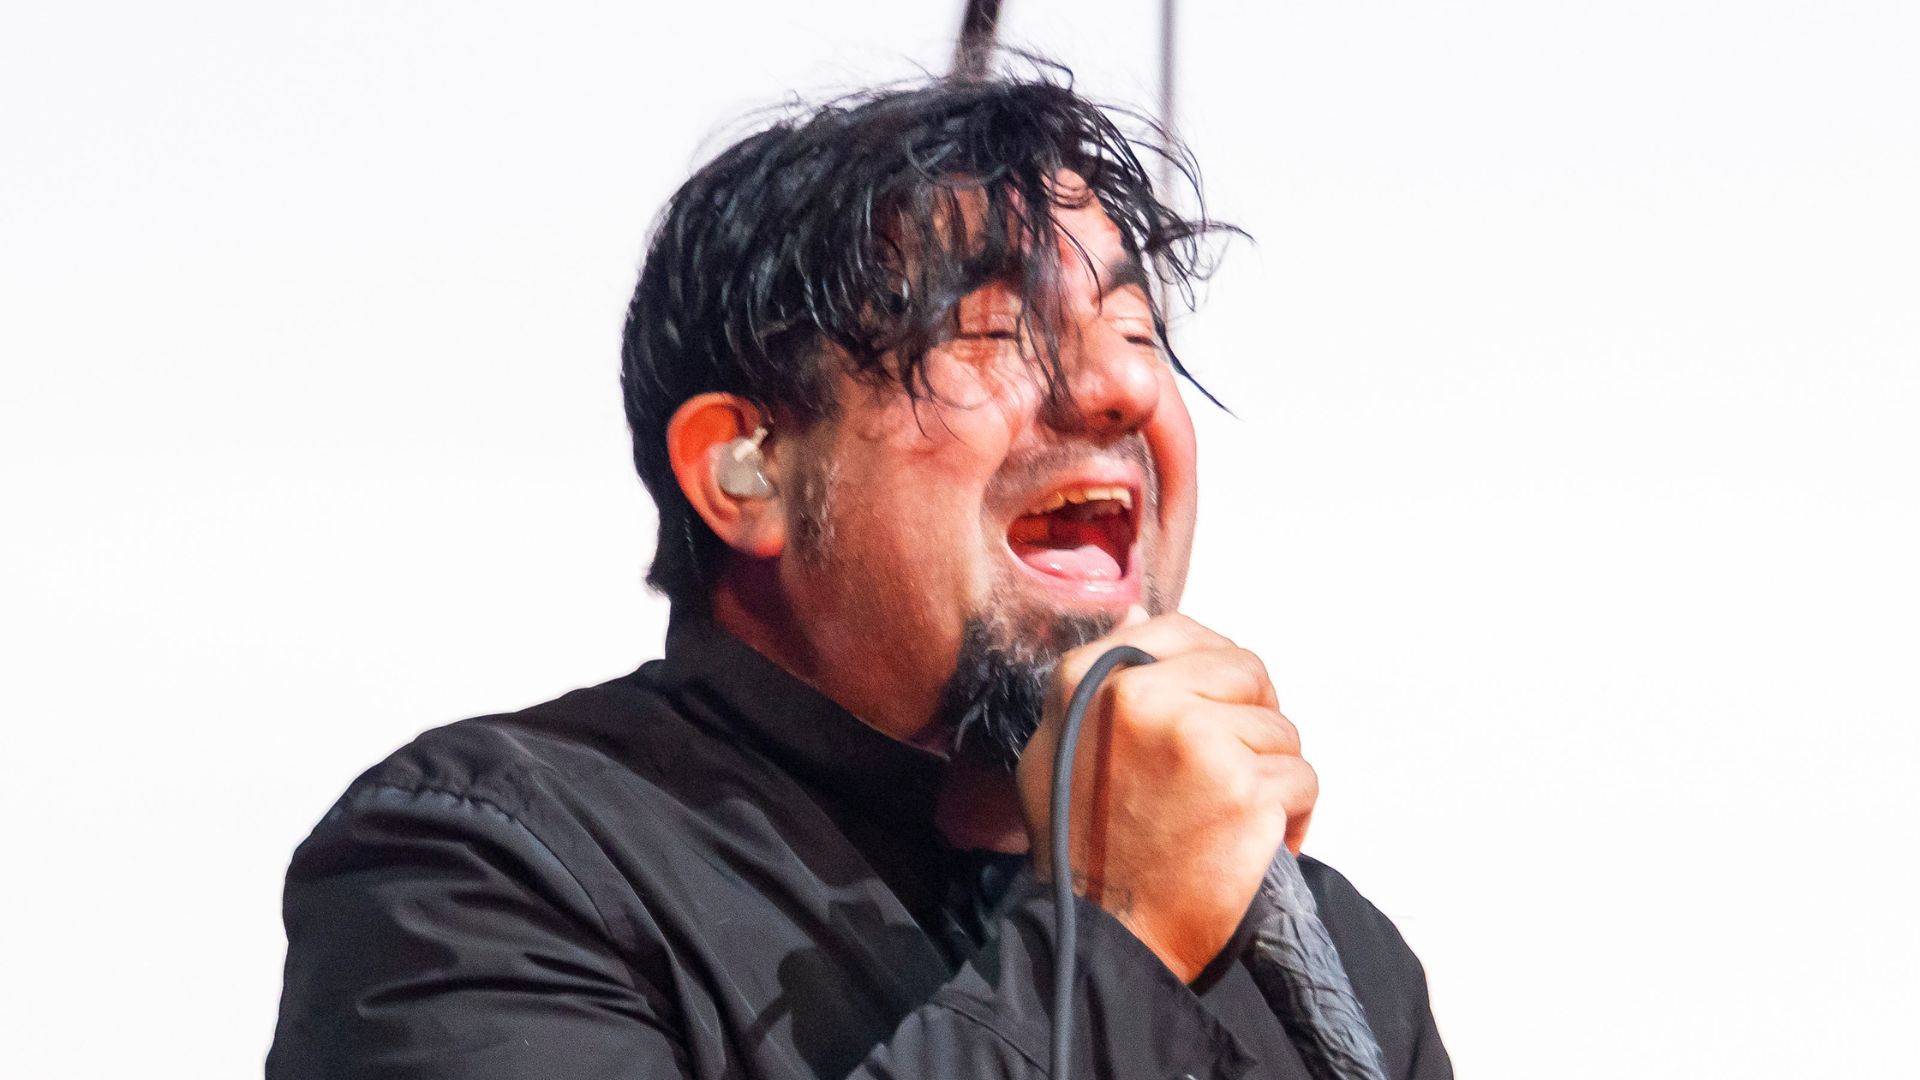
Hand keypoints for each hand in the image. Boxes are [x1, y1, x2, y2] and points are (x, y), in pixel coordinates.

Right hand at [1015, 609, 1315, 982]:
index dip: (1213, 666)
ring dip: (1270, 773)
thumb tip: (1136, 617)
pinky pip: (1302, 779)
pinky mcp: (1248, 789)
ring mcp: (1201, 740)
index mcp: (1092, 678)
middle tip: (1231, 771)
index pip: (1184, 630)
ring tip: (1232, 817)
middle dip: (1252, 719)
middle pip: (1247, 673)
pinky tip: (1255, 843)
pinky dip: (1291, 816)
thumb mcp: (1056, 746)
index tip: (1216, 705)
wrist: (1108, 936)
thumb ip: (1097, 681)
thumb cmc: (1079, 846)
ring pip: (1281, 731)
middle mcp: (1143, 696)